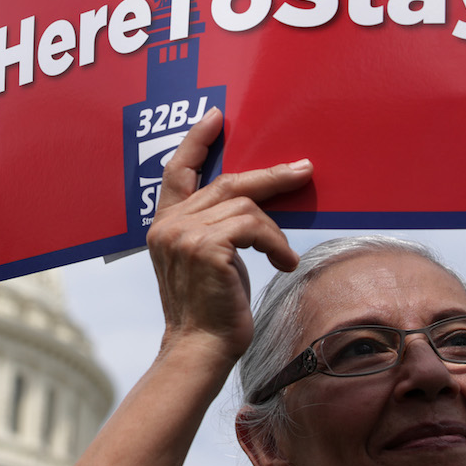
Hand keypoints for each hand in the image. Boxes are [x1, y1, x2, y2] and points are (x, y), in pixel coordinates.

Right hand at [146, 107, 312, 359]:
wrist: (200, 347)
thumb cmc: (209, 308)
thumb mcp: (207, 257)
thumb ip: (213, 226)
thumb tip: (253, 200)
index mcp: (163, 224)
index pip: (177, 172)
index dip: (196, 142)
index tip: (216, 118)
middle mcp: (168, 224)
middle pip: (227, 183)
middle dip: (269, 177)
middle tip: (302, 170)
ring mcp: (184, 234)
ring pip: (245, 206)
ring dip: (274, 230)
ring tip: (283, 256)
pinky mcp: (206, 247)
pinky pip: (254, 227)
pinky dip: (276, 244)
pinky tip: (283, 264)